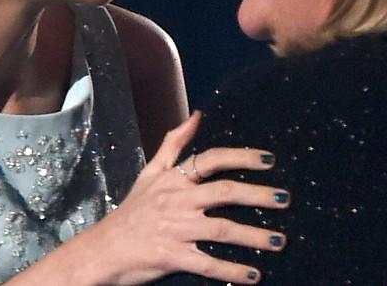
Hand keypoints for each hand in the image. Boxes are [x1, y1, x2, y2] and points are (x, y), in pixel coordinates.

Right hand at [82, 111, 287, 283]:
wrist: (101, 251)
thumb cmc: (130, 212)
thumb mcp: (150, 173)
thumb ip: (174, 144)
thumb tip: (197, 116)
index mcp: (174, 180)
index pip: (211, 160)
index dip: (242, 157)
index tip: (270, 160)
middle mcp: (177, 201)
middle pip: (225, 192)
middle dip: (258, 195)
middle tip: (285, 199)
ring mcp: (175, 229)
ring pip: (222, 229)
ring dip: (254, 236)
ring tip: (279, 241)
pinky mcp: (172, 257)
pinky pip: (208, 263)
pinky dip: (232, 270)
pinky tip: (254, 275)